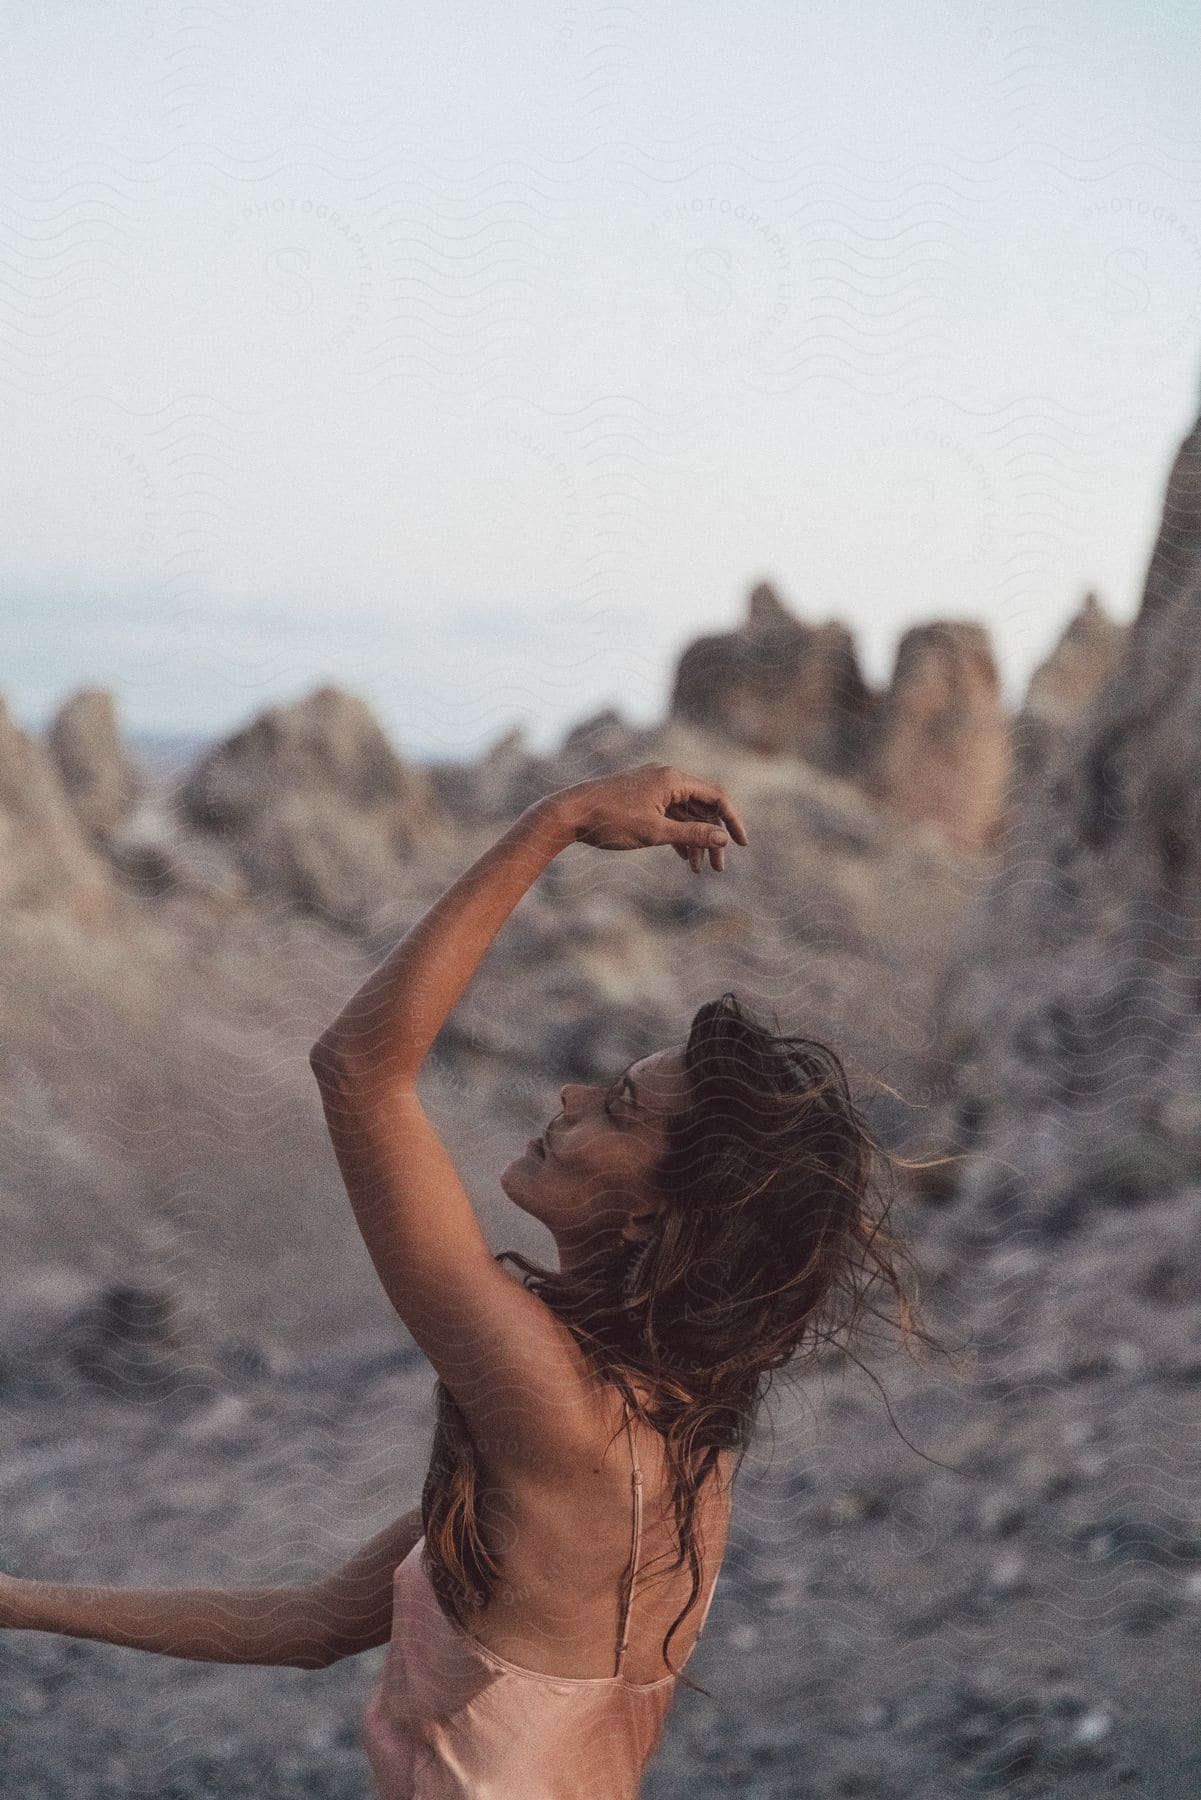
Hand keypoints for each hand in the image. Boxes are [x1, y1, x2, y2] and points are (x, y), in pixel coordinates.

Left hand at [562, 764, 748, 871]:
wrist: (569, 814)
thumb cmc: (610, 821)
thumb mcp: (655, 832)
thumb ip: (691, 834)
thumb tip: (722, 838)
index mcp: (672, 779)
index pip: (716, 796)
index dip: (732, 820)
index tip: (742, 844)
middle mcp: (666, 778)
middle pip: (702, 807)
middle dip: (712, 837)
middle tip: (717, 868)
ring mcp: (653, 788)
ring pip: (686, 814)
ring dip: (695, 840)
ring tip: (698, 869)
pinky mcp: (642, 798)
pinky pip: (669, 815)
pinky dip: (678, 835)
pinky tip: (683, 858)